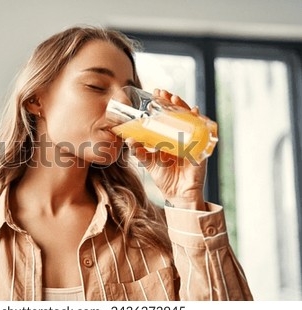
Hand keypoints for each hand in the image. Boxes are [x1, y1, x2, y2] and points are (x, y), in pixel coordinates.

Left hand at [126, 89, 206, 209]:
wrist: (178, 195)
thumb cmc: (165, 178)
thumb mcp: (149, 162)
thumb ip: (139, 151)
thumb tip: (129, 140)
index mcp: (170, 138)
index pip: (167, 117)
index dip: (162, 105)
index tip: (155, 94)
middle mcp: (182, 137)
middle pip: (179, 114)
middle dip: (172, 102)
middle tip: (163, 93)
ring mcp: (192, 141)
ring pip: (190, 119)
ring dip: (183, 108)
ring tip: (175, 99)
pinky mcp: (201, 149)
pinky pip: (202, 132)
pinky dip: (199, 121)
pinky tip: (195, 112)